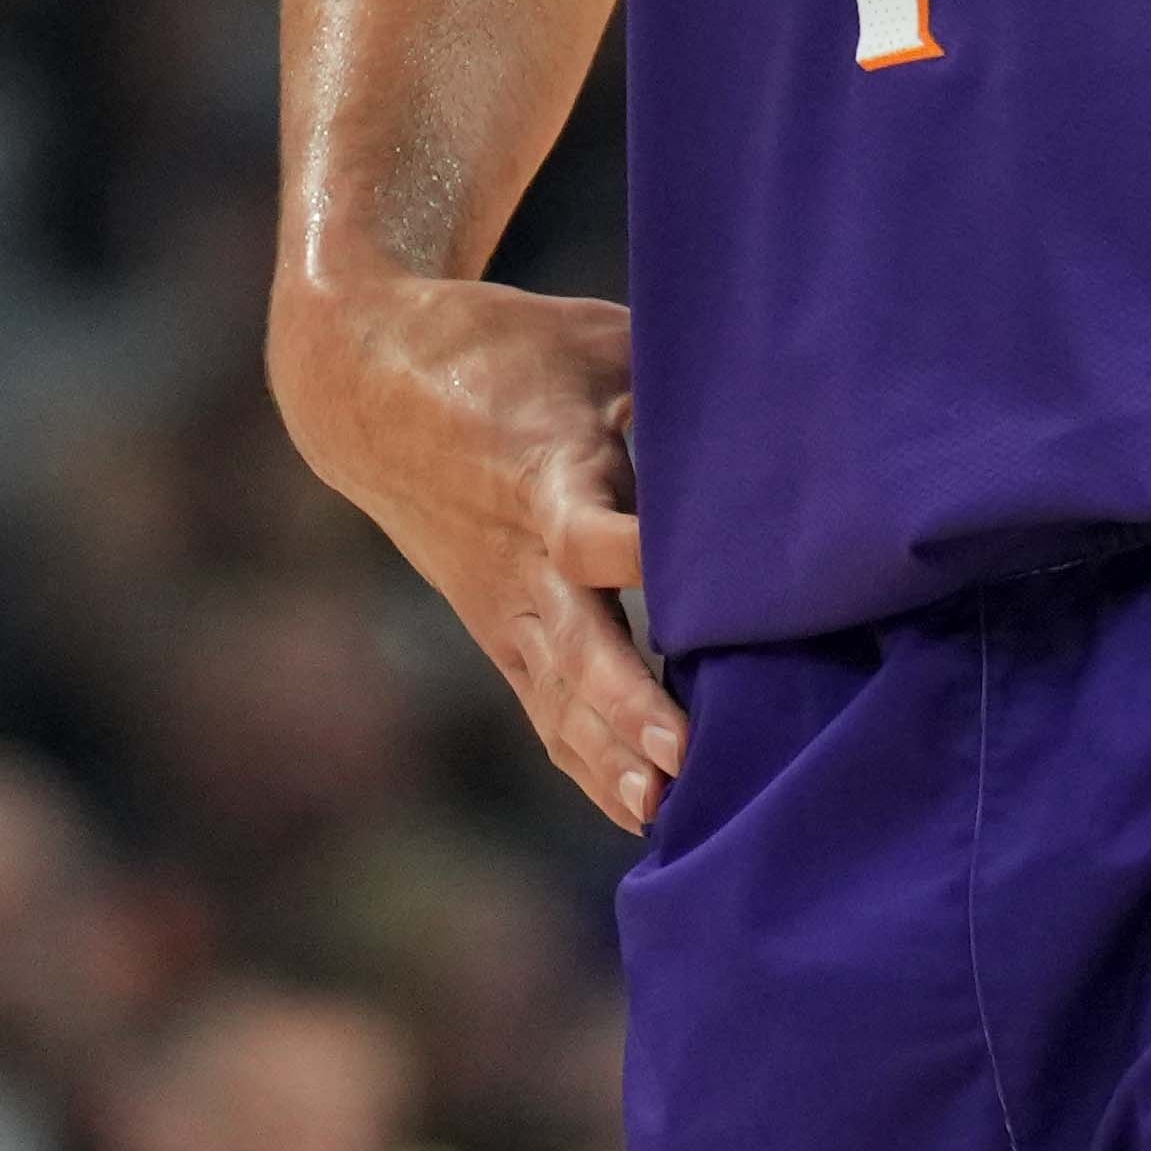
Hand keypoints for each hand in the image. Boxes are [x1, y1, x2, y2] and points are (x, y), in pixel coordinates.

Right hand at [271, 266, 685, 827]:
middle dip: (624, 700)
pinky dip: (587, 762)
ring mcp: (505, 606)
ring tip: (662, 809)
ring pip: (557, 694)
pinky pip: (545, 710)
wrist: (366, 388)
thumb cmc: (504, 349)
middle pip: (572, 642)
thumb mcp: (591, 339)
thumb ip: (674, 379)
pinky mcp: (499, 632)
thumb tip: (784, 398)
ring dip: (608, 754)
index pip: (591, 532)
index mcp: (545, 476)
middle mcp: (521, 558)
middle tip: (679, 751)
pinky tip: (637, 811)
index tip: (697, 583)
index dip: (639, 554)